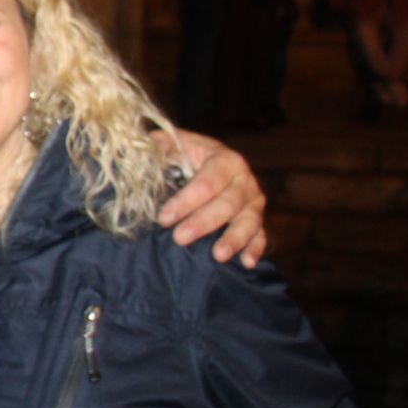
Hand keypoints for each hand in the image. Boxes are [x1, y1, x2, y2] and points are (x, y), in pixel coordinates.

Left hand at [151, 128, 267, 266]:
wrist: (205, 163)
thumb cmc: (185, 156)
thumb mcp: (173, 144)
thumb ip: (161, 145)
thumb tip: (146, 148)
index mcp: (226, 160)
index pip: (208, 182)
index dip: (186, 200)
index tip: (164, 217)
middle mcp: (245, 181)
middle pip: (227, 204)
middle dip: (203, 222)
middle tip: (180, 238)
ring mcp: (253, 203)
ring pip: (248, 221)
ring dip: (234, 239)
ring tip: (218, 255)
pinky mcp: (257, 221)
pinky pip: (261, 236)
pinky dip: (255, 249)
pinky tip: (246, 263)